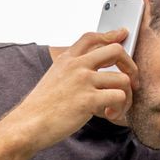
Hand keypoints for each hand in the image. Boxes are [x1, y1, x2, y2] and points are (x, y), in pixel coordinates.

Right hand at [9, 29, 136, 150]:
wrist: (28, 124)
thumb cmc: (41, 107)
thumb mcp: (53, 79)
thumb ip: (71, 71)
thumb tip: (93, 74)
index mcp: (67, 59)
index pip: (92, 37)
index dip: (111, 35)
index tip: (123, 35)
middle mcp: (76, 66)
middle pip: (116, 50)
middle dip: (130, 66)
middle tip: (131, 82)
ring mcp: (83, 81)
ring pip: (123, 79)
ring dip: (127, 96)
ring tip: (117, 108)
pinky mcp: (88, 99)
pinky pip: (119, 97)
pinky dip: (119, 109)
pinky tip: (109, 115)